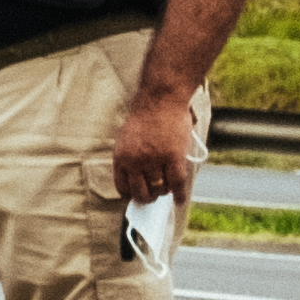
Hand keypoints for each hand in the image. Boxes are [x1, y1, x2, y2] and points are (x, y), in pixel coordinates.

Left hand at [110, 89, 200, 208]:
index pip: (122, 186)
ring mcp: (155, 160)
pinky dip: (179, 194)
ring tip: (166, 190)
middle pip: (141, 192)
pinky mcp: (173, 157)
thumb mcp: (126, 138)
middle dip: (148, 198)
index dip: (130, 195)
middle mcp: (135, 162)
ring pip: (160, 188)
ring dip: (164, 192)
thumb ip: (129, 157)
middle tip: (153, 196)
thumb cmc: (144, 116)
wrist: (160, 99)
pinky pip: (177, 182)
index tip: (135, 197)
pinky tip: (179, 200)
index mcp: (120, 157)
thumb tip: (136, 177)